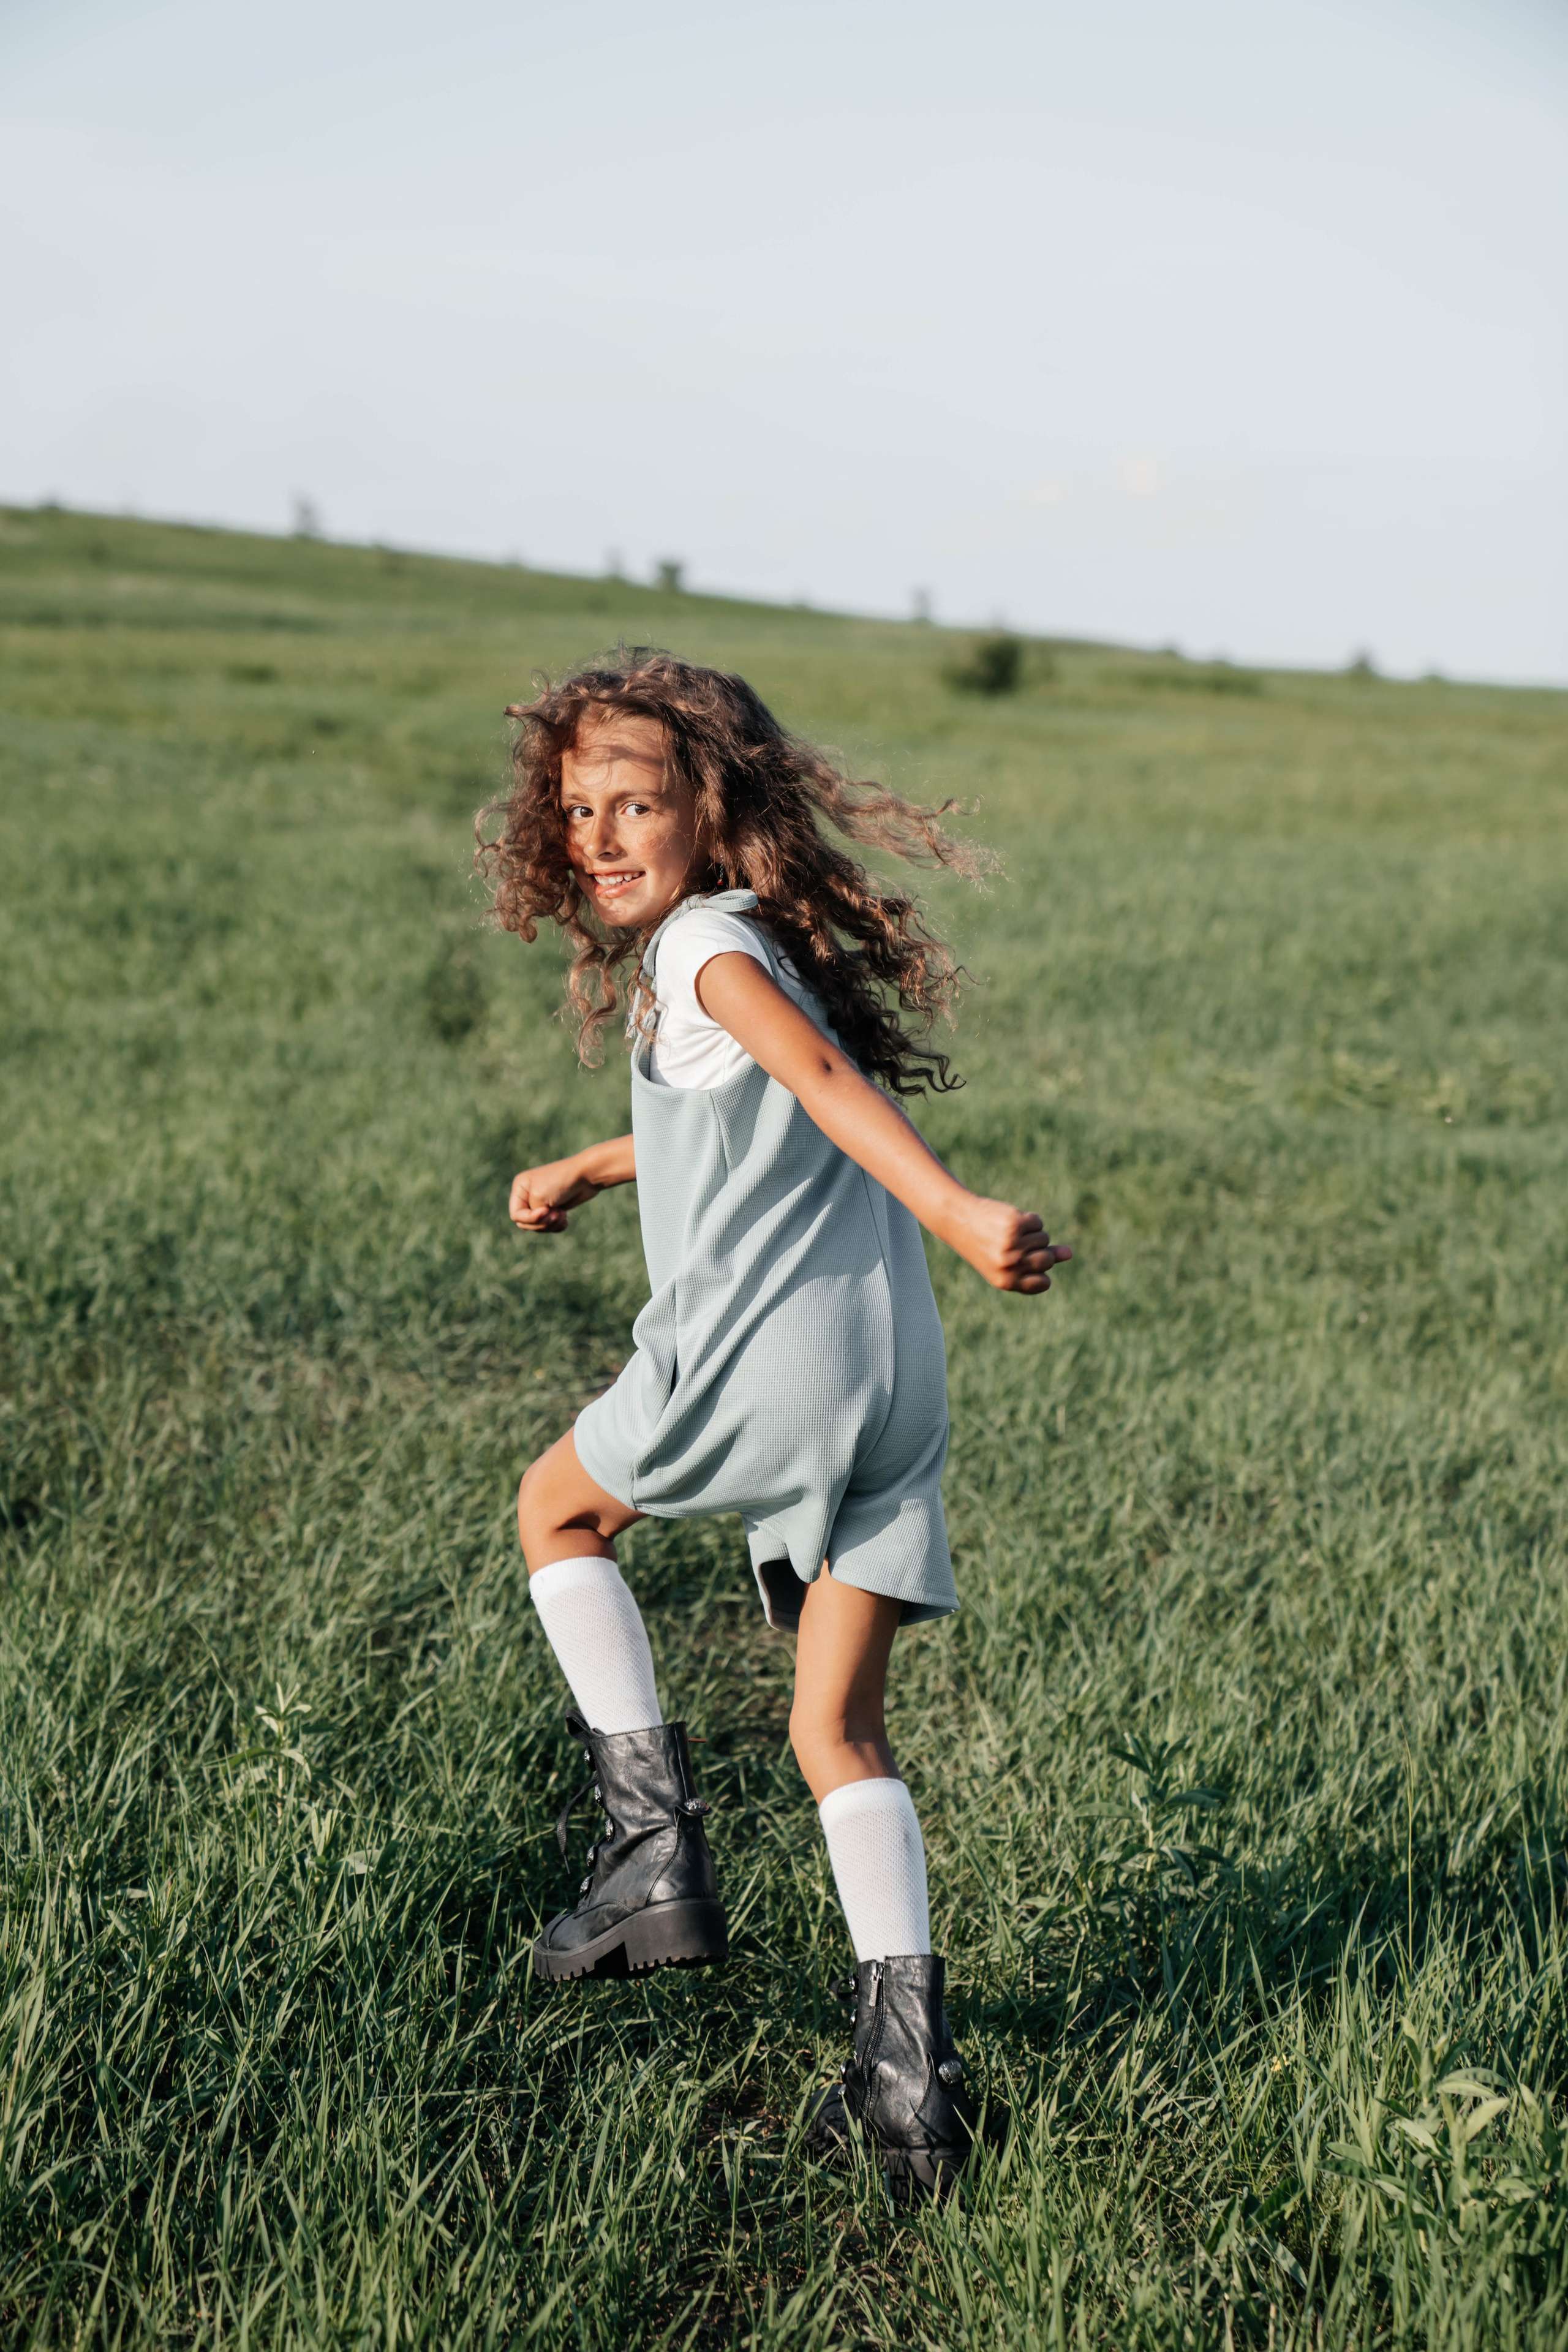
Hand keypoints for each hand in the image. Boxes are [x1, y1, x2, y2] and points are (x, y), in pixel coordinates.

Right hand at [508, 1155, 604, 1234]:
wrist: (587, 1176)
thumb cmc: (561, 1182)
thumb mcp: (539, 1198)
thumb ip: (531, 1214)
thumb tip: (536, 1222)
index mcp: (520, 1187)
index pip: (516, 1215)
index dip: (530, 1218)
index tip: (546, 1210)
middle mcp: (528, 1194)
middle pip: (526, 1223)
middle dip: (541, 1223)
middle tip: (557, 1214)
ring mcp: (541, 1202)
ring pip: (538, 1226)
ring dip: (551, 1225)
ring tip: (563, 1215)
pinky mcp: (554, 1208)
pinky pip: (549, 1226)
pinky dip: (557, 1226)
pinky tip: (566, 1221)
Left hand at [945, 1197, 1071, 1293]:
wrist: (959, 1219)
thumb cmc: (984, 1245)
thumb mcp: (1008, 1260)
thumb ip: (1038, 1261)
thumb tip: (1069, 1253)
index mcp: (1006, 1281)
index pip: (1044, 1283)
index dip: (1041, 1272)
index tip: (1028, 1264)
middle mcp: (1010, 1264)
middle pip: (1047, 1260)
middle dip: (1039, 1250)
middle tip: (1017, 1245)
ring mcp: (1013, 1244)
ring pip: (1044, 1238)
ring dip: (1032, 1233)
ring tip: (1008, 1232)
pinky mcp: (1014, 1223)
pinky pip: (1038, 1222)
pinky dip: (1029, 1219)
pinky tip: (1009, 1220)